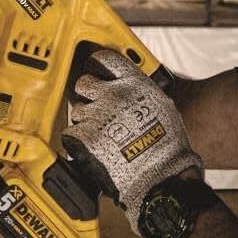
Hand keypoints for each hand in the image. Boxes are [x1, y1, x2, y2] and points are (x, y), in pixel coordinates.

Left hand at [62, 50, 203, 234]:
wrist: (161, 177)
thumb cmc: (167, 147)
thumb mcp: (161, 106)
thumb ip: (139, 93)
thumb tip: (125, 89)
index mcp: (134, 83)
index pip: (105, 59)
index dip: (96, 65)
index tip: (95, 71)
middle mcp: (113, 94)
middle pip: (84, 83)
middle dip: (88, 96)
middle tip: (97, 111)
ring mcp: (97, 115)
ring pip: (77, 111)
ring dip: (85, 122)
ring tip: (103, 137)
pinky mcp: (84, 137)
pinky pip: (71, 133)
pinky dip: (78, 142)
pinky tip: (94, 150)